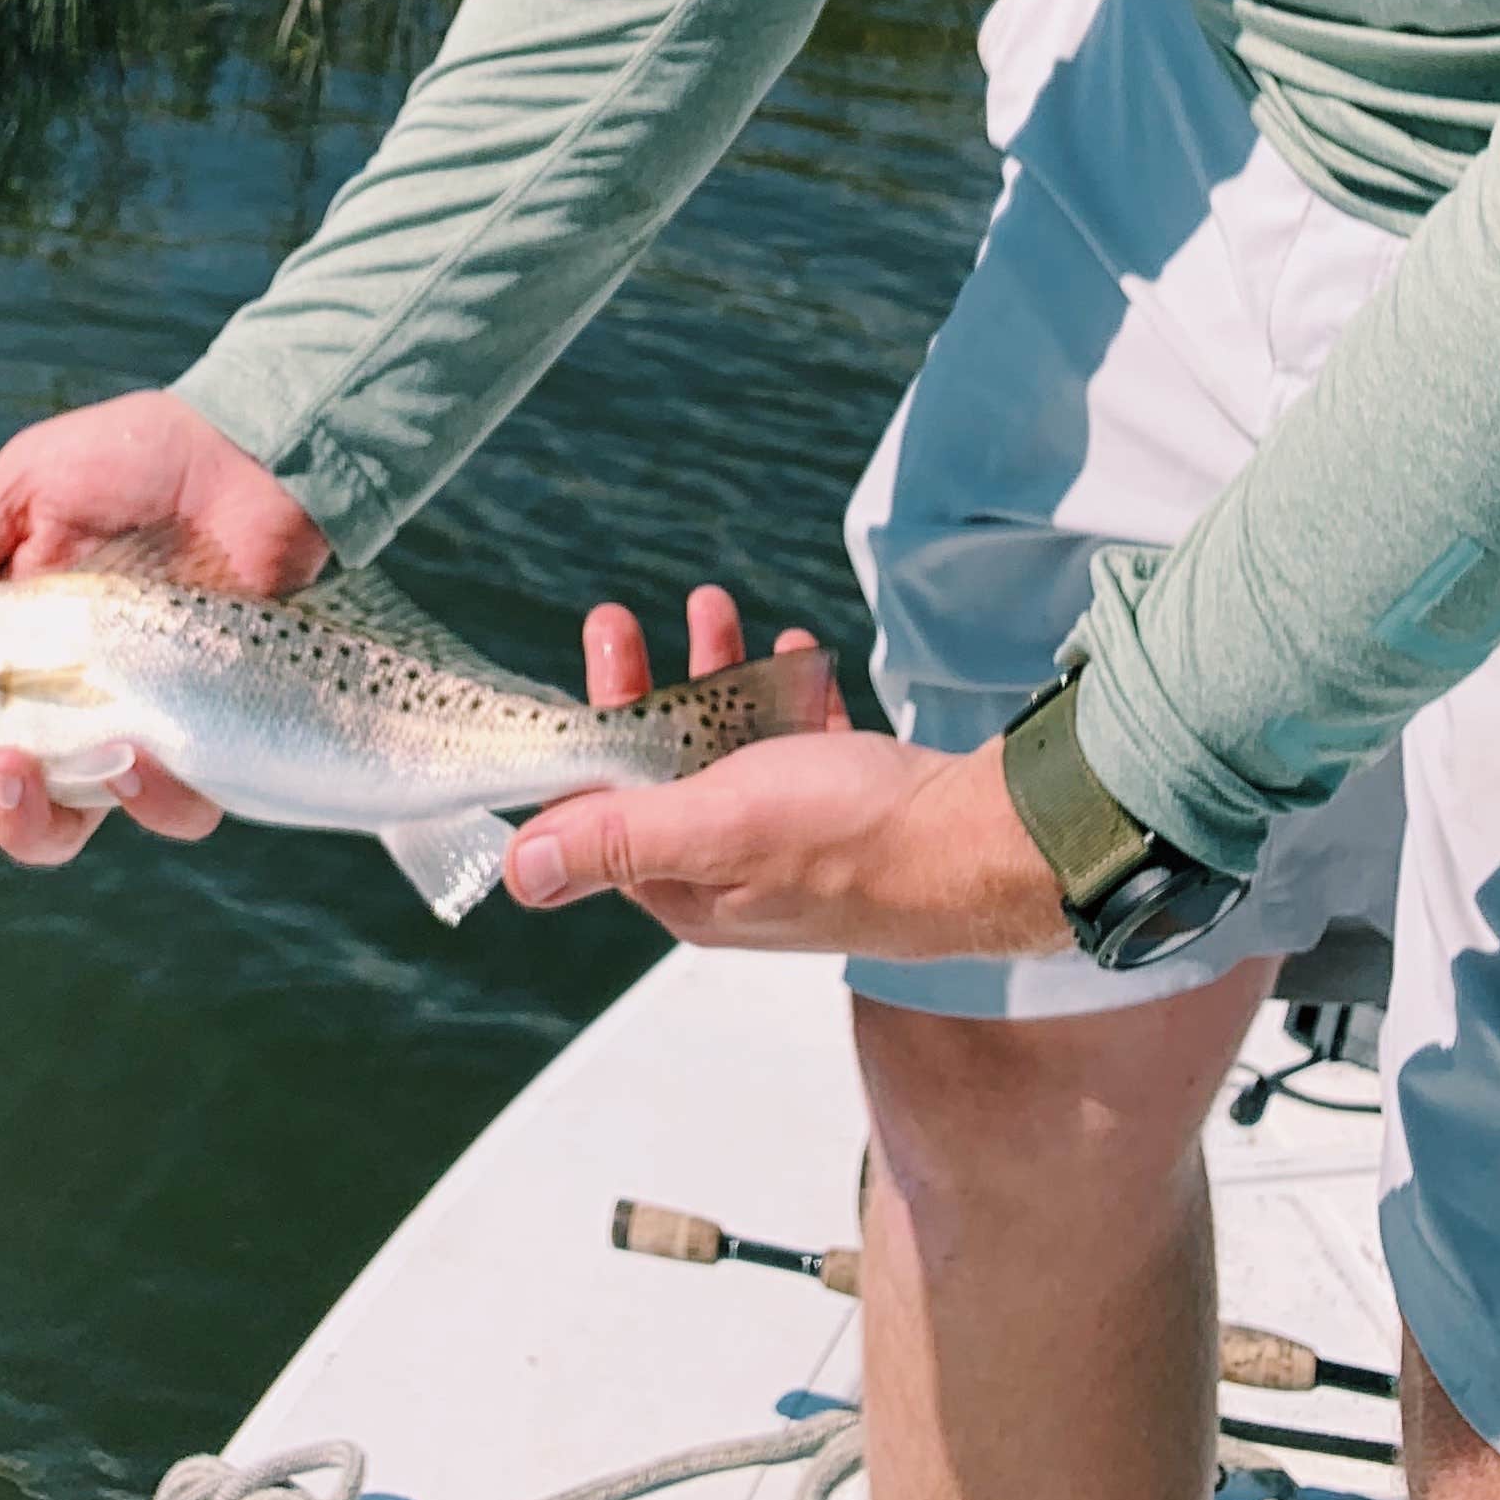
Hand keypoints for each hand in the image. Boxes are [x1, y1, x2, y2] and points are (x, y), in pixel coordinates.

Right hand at [0, 389, 327, 870]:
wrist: (249, 448)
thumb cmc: (135, 461)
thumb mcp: (26, 489)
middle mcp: (43, 712)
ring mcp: (117, 733)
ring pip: (50, 835)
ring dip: (15, 820)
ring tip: (11, 764)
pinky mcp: (197, 741)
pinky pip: (169, 814)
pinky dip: (147, 802)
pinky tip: (133, 757)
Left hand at [504, 585, 1071, 959]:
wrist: (981, 845)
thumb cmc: (851, 841)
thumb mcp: (717, 828)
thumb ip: (616, 840)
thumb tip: (517, 872)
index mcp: (690, 889)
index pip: (607, 818)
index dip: (585, 741)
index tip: (575, 672)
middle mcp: (734, 872)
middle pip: (662, 772)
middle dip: (641, 691)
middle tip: (617, 619)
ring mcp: (793, 841)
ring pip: (730, 749)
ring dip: (712, 676)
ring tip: (709, 609)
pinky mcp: (846, 810)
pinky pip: (798, 744)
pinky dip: (785, 694)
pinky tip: (791, 651)